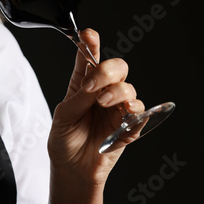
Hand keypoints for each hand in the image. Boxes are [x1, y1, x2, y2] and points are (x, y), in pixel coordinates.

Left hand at [48, 29, 144, 203]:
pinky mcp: (128, 126)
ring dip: (117, 92)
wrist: (71, 168)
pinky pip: (140, 114)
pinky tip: (125, 113)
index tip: (88, 34)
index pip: (90, 59)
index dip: (91, 44)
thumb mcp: (63, 115)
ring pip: (129, 89)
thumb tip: (95, 83)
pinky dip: (134, 111)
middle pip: (117, 68)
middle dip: (108, 70)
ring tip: (101, 103)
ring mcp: (116, 109)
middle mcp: (102, 93)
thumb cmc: (64, 139)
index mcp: (83, 85)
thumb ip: (79, 98)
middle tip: (92, 85)